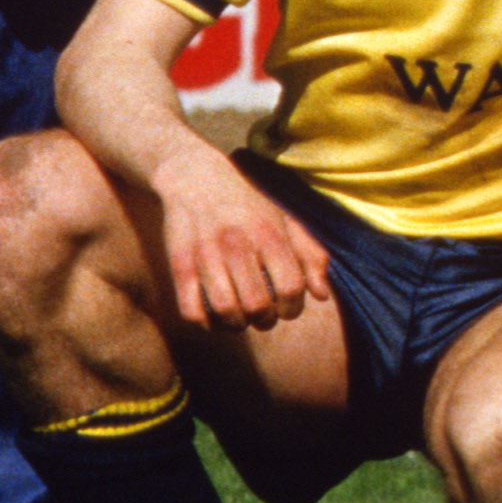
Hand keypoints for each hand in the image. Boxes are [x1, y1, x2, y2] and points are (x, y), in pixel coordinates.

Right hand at [161, 158, 332, 332]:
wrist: (196, 177)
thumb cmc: (249, 205)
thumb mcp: (286, 220)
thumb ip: (310, 255)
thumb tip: (321, 296)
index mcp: (269, 233)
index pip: (291, 287)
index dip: (294, 308)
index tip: (287, 308)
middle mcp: (238, 244)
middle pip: (258, 305)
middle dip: (266, 321)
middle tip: (264, 316)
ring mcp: (205, 254)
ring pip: (225, 311)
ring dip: (237, 325)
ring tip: (242, 319)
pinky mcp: (179, 264)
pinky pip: (191, 311)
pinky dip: (206, 324)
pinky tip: (215, 317)